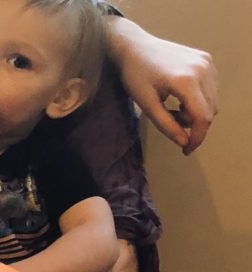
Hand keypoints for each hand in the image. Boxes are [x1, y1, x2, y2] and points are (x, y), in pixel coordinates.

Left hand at [108, 17, 217, 154]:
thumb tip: (184, 142)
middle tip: (170, 121)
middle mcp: (202, 70)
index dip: (197, 137)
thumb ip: (166, 125)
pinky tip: (180, 96)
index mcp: (186, 81)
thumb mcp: (146, 104)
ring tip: (172, 108)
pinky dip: (199, 98)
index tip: (186, 150)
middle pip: (210, 110)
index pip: (202, 117)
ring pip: (213, 100)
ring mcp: (206, 62)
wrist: (134, 46)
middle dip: (193, 124)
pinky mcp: (206, 59)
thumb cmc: (134, 75)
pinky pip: (211, 87)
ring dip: (196, 111)